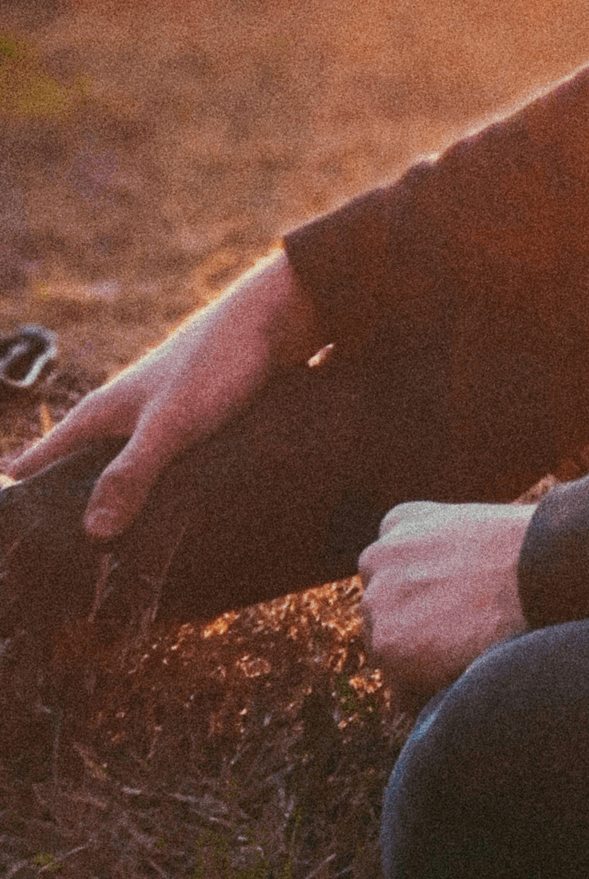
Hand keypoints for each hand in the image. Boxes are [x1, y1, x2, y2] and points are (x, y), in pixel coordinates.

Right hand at [4, 250, 323, 539]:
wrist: (273, 317)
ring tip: (119, 550)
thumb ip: (131, 474)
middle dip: (70, 511)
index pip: (38, 461)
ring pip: (120, 464)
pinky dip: (157, 486)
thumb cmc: (214, 363)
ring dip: (119, 501)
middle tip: (66, 561)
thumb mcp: (169, 426)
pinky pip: (160, 459)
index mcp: (99, 413)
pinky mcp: (190, 416)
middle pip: (76, 468)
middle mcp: (119, 411)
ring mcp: (154, 412)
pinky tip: (170, 514)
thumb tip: (92, 533)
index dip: (21, 497)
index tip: (15, 542)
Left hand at [359, 500, 532, 705]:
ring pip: (391, 650)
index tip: (456, 598)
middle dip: (417, 627)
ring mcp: (378, 598)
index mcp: (400, 521)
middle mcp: (378, 556)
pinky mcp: (385, 643)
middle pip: (387, 613)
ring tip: (473, 645)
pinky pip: (401, 688)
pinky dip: (429, 692)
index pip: (392, 570)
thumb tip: (440, 593)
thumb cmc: (528, 553)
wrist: (543, 570)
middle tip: (467, 627)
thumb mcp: (474, 528)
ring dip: (422, 661)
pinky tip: (466, 668)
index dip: (427, 592)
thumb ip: (441, 552)